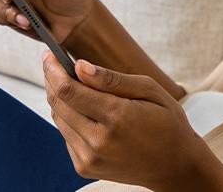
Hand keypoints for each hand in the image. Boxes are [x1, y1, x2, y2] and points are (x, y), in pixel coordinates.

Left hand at [44, 54, 222, 189]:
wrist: (174, 165)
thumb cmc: (167, 122)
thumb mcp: (149, 90)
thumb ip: (112, 79)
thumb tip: (80, 66)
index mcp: (117, 117)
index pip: (68, 90)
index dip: (53, 69)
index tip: (49, 55)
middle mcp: (99, 140)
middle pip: (58, 103)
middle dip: (52, 80)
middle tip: (55, 64)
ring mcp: (90, 157)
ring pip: (59, 119)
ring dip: (60, 99)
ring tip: (72, 85)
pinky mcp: (85, 167)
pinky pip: (66, 136)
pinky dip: (70, 119)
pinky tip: (85, 112)